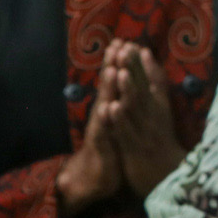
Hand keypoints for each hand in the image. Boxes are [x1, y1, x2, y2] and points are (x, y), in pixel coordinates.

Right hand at [57, 59, 124, 217]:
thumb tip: (123, 82)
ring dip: (108, 88)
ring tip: (114, 70)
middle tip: (116, 45)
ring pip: (104, 104)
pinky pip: (103, 130)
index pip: (115, 81)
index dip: (119, 62)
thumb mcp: (116, 122)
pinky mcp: (100, 145)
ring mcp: (100, 128)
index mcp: (111, 107)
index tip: (124, 40)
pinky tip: (106, 108)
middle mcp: (103, 114)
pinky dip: (104, 119)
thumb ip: (119, 102)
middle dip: (112, 66)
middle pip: (108, 87)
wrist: (93, 177)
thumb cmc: (109, 146)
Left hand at [104, 41, 190, 197]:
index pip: (155, 83)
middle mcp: (155, 119)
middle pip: (143, 91)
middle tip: (124, 50)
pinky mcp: (135, 150)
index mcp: (162, 110)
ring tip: (119, 73)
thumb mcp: (162, 112)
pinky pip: (125, 133)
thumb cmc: (161, 143)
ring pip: (135, 110)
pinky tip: (112, 108)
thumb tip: (147, 57)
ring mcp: (145, 134)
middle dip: (133, 71)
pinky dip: (119, 120)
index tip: (132, 45)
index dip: (143, 65)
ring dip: (127, 92)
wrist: (169, 179)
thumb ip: (154, 86)